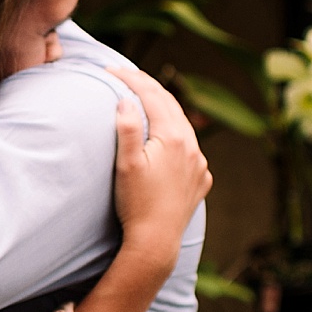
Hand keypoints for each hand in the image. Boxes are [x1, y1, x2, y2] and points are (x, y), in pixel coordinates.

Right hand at [108, 67, 211, 261]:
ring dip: (164, 108)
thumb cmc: (136, 203)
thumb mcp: (126, 164)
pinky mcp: (200, 180)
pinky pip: (190, 147)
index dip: (130, 79)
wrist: (156, 242)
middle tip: (126, 75)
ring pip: (183, 125)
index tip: (111, 69)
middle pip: (170, 105)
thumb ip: (126, 129)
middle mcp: (193, 147)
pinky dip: (176, 133)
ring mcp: (199, 164)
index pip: (151, 96)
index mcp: (174, 137)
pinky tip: (166, 136)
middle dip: (148, 87)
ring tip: (146, 99)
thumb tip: (126, 99)